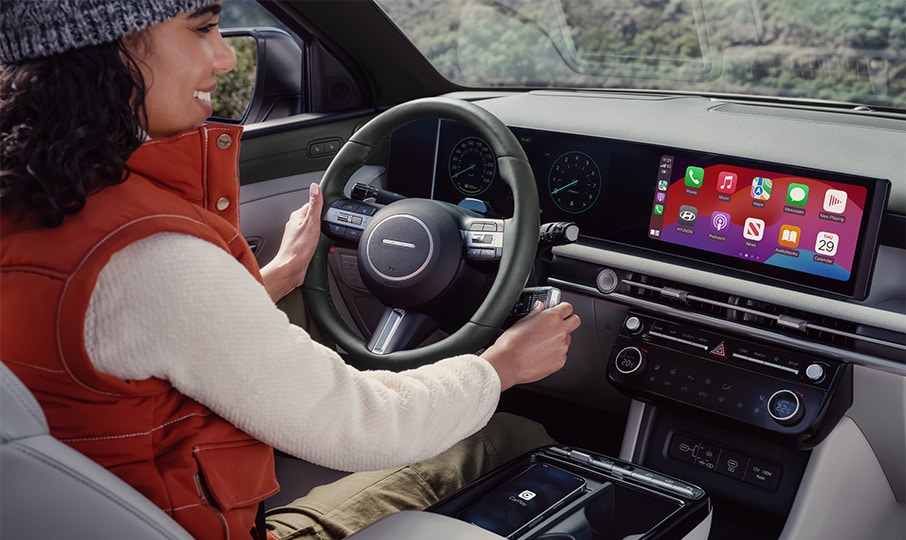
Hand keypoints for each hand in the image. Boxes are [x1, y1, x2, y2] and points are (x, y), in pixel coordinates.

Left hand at [260, 183, 323, 301]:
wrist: (291, 269)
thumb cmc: (298, 249)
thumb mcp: (311, 223)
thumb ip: (315, 205)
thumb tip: (315, 187)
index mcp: (298, 216)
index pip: (314, 204)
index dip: (324, 208)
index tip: (331, 214)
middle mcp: (296, 225)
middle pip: (316, 218)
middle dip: (326, 225)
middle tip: (329, 230)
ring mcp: (298, 236)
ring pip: (316, 231)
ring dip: (324, 237)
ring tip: (326, 242)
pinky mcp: (301, 247)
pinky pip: (315, 242)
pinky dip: (321, 245)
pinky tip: (323, 250)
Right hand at [481, 301, 579, 390]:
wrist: (508, 363)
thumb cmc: (511, 343)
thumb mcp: (522, 321)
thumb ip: (536, 312)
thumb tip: (540, 307)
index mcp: (551, 317)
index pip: (568, 307)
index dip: (563, 308)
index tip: (558, 311)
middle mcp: (560, 331)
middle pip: (575, 320)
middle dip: (568, 321)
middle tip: (557, 324)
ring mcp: (562, 347)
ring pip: (568, 339)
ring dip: (559, 339)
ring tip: (543, 343)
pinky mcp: (560, 361)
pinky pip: (562, 354)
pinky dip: (555, 353)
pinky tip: (541, 354)